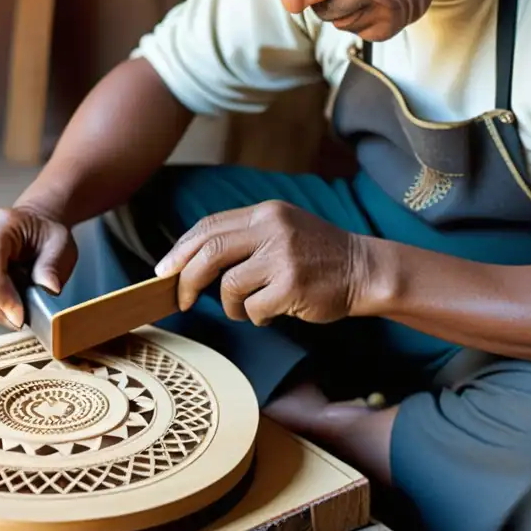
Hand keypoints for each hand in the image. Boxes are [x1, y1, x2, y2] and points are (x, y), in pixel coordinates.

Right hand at [0, 205, 76, 329]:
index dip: (4, 300)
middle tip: (22, 320)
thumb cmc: (44, 234)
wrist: (30, 226)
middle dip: (0, 310)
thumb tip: (50, 289)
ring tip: (16, 311)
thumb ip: (54, 265)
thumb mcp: (60, 244)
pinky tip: (4, 306)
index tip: (21, 318)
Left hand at [154, 200, 368, 325]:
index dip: (182, 249)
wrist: (365, 269)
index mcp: (265, 213)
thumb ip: (244, 238)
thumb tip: (192, 260)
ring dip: (232, 305)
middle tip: (182, 299)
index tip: (166, 270)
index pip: (209, 226)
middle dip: (188, 279)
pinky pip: (253, 308)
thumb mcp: (282, 229)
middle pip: (209, 251)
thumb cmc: (318, 255)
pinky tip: (272, 313)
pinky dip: (256, 317)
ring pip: (230, 285)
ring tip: (248, 308)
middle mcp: (272, 229)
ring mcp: (283, 256)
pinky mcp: (293, 285)